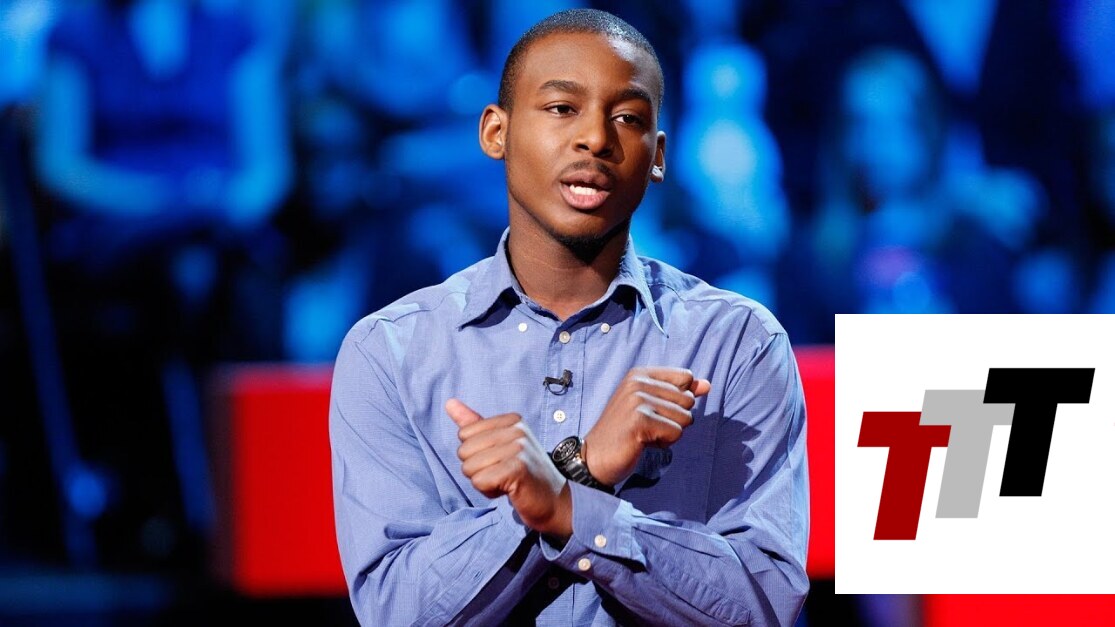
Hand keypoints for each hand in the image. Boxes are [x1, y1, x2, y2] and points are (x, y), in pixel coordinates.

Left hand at [446, 399, 571, 537]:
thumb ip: (474, 424)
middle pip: (464, 451)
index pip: (465, 434)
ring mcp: (519, 448)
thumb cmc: (523, 473)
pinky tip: (509, 490)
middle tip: (504, 474)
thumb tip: (449, 403)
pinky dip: (489, 491)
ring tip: (507, 481)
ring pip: (470, 468)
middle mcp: (517, 430)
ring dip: (484, 482)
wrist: (554, 501)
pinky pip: (480, 481)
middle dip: (478, 470)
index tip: (501, 461)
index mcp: (512, 419)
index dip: (476, 454)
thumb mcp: (499, 444)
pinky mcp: (518, 468)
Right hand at [583, 367, 711, 485]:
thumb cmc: (625, 432)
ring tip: (644, 434)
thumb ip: (680, 392)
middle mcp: (638, 382)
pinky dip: (664, 443)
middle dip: (675, 419)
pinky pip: (676, 433)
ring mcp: (638, 400)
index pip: (686, 377)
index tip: (655, 410)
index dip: (680, 400)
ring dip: (669, 433)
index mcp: (639, 373)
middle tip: (647, 426)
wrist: (594, 457)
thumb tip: (707, 385)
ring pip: (685, 418)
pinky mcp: (640, 421)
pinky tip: (643, 443)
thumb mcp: (652, 405)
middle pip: (688, 400)